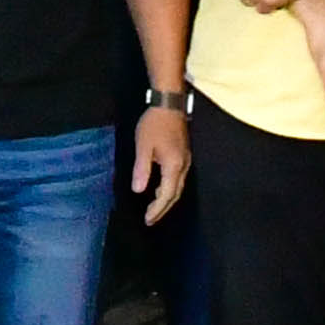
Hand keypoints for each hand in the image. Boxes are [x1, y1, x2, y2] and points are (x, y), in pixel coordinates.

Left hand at [132, 99, 192, 219]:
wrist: (169, 104)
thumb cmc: (154, 124)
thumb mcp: (143, 146)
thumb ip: (142, 169)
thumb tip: (138, 190)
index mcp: (174, 166)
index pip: (166, 195)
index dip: (157, 209)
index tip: (147, 220)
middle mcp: (183, 166)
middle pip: (175, 194)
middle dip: (163, 208)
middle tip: (150, 219)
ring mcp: (185, 161)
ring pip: (178, 187)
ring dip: (166, 199)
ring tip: (154, 208)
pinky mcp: (183, 155)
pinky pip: (178, 179)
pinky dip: (169, 189)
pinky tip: (159, 188)